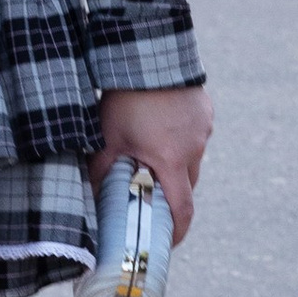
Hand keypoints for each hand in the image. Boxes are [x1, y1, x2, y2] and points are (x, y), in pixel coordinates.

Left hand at [94, 83, 212, 244]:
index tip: (167, 241)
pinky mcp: (205, 111)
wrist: (151, 54)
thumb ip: (102, 170)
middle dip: (170, 195)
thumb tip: (92, 196)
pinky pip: (195, 135)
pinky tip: (160, 127)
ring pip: (191, 159)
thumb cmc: (127, 98)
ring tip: (150, 154)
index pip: (182, 210)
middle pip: (187, 185)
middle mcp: (195, 148)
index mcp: (172, 161)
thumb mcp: (108, 137)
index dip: (176, 231)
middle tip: (149, 196)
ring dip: (174, 164)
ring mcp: (203, 129)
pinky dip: (180, 140)